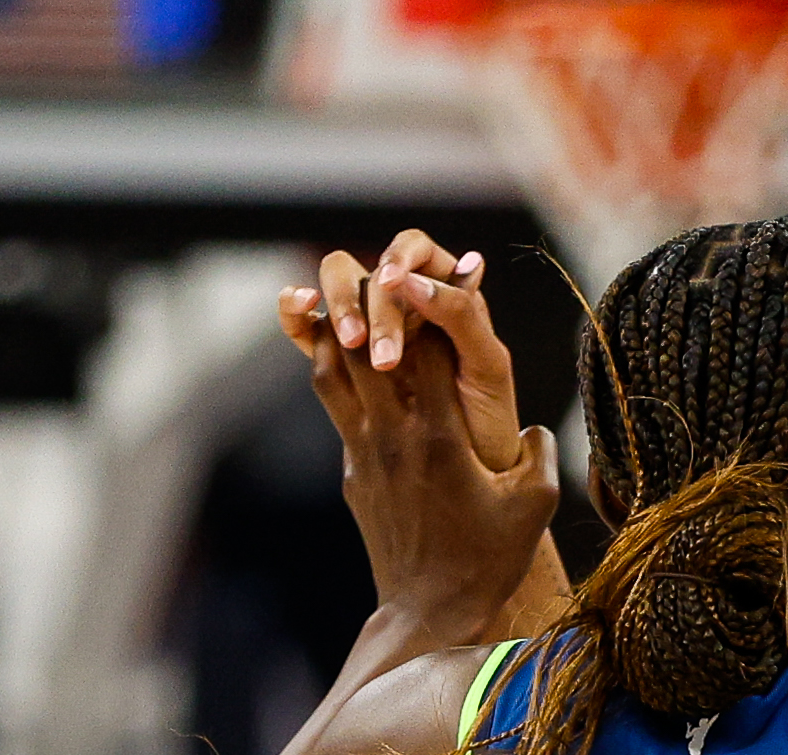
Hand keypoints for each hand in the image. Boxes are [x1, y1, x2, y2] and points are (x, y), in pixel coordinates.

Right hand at [281, 230, 524, 469]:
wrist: (473, 472)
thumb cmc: (490, 420)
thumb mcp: (486, 366)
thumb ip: (459, 315)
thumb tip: (413, 278)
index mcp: (447, 293)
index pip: (413, 249)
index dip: (400, 258)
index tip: (395, 283)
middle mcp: (407, 305)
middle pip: (369, 269)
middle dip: (369, 299)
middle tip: (383, 351)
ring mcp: (372, 331)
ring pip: (337, 291)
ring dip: (338, 306)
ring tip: (352, 343)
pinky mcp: (343, 362)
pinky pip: (310, 329)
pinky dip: (297, 313)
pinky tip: (301, 305)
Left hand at [302, 288, 558, 642]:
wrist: (430, 614)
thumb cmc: (488, 562)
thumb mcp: (533, 507)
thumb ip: (540, 455)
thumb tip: (537, 426)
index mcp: (441, 437)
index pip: (425, 346)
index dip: (433, 304)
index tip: (447, 275)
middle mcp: (393, 437)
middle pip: (365, 343)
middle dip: (375, 301)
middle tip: (389, 270)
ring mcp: (364, 454)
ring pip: (332, 369)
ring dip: (340, 329)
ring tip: (354, 299)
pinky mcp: (353, 473)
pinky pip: (336, 406)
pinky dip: (340, 371)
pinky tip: (353, 356)